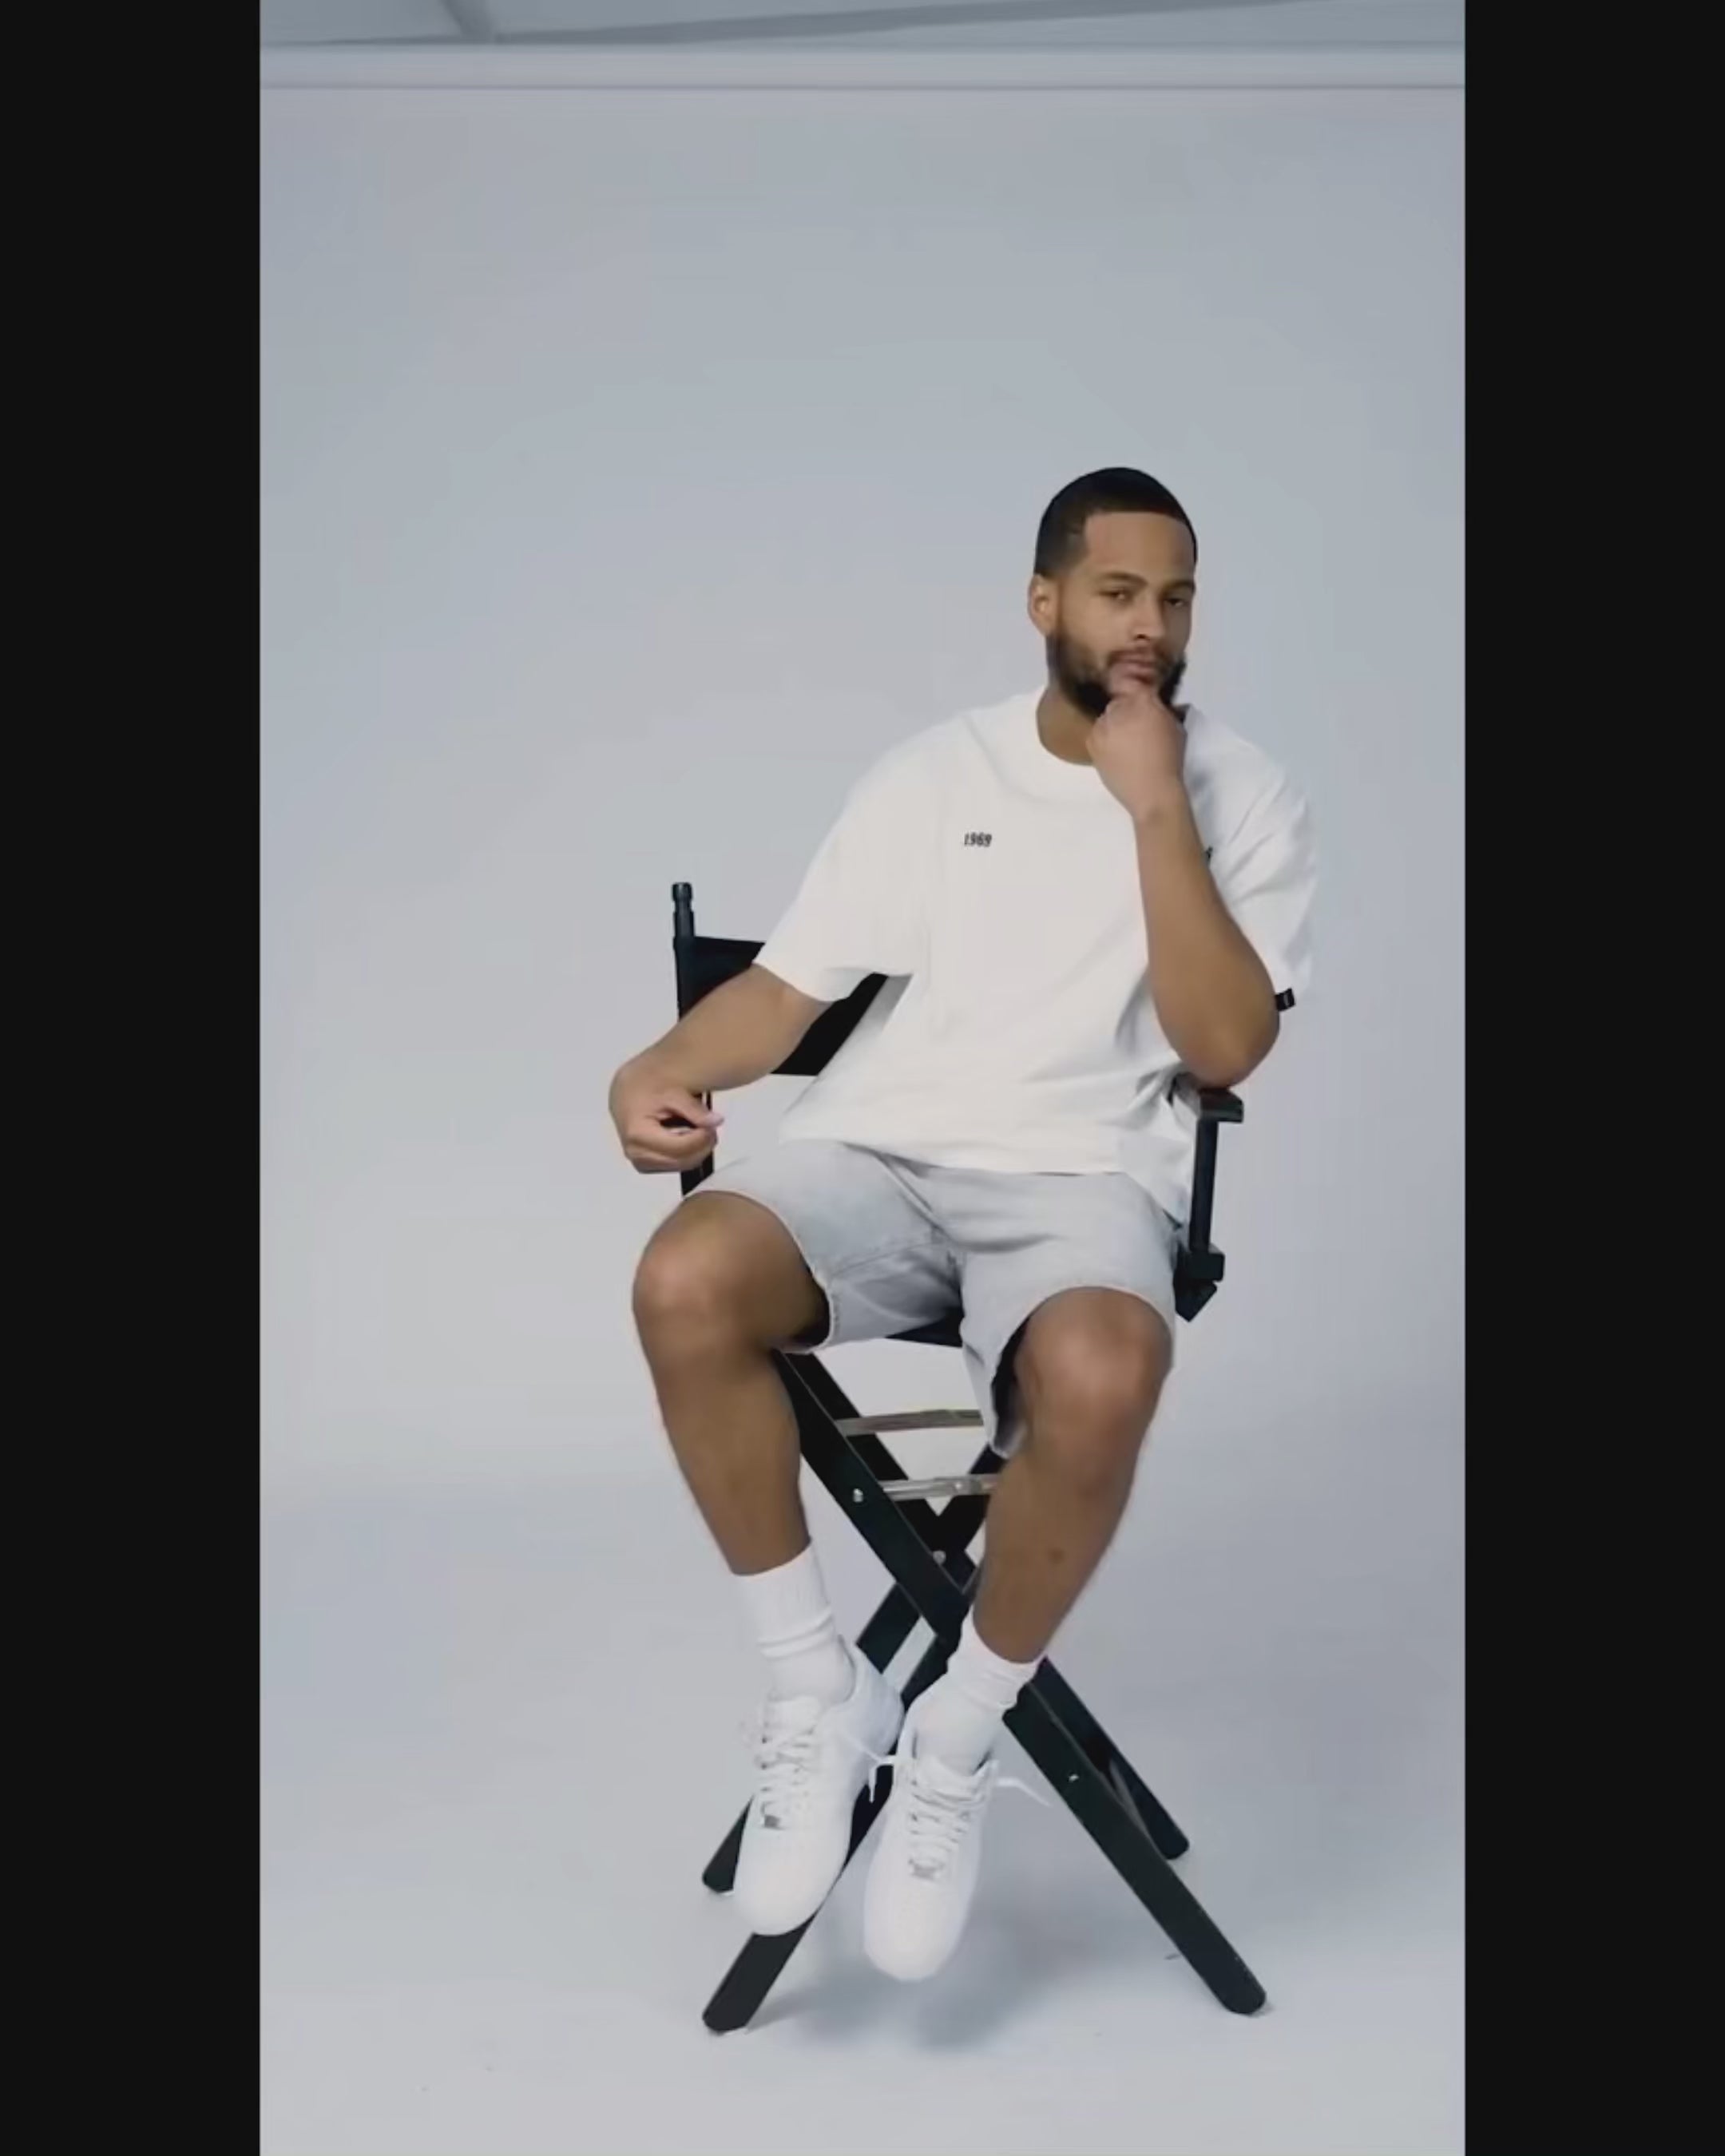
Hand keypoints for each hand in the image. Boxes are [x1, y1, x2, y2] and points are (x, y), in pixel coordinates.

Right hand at [609, 1061, 723, 1173]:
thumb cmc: (644, 1089)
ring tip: (698, 1130)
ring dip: (695, 1151)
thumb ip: (695, 1110)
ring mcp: (639, 1161)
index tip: (712, 1126)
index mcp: (638, 1134)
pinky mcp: (643, 1164)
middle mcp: (636, 1152)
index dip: (702, 1139)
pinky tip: (686, 1137)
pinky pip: (674, 1166)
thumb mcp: (673, 1093)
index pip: (681, 1147)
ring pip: (680, 1166)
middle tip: (710, 1128)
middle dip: (701, 1146)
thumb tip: (715, 1121)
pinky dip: (686, 1154)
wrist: (628, 1093)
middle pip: (682, 1161)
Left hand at [1088, 673, 1187, 820]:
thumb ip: (1162, 709)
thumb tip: (1155, 701)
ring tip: (1125, 741)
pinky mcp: (1092, 743)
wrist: (1151, 793)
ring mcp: (1102, 726)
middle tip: (1136, 725)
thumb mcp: (1175, 727)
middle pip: (1118, 701)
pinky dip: (1104, 738)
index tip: (1144, 702)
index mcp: (1143, 703)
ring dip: (1113, 724)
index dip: (1139, 693)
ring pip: (1106, 717)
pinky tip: (1116, 751)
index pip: (1136, 685)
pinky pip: (1097, 733)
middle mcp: (1118, 710)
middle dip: (1126, 710)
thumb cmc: (1170, 760)